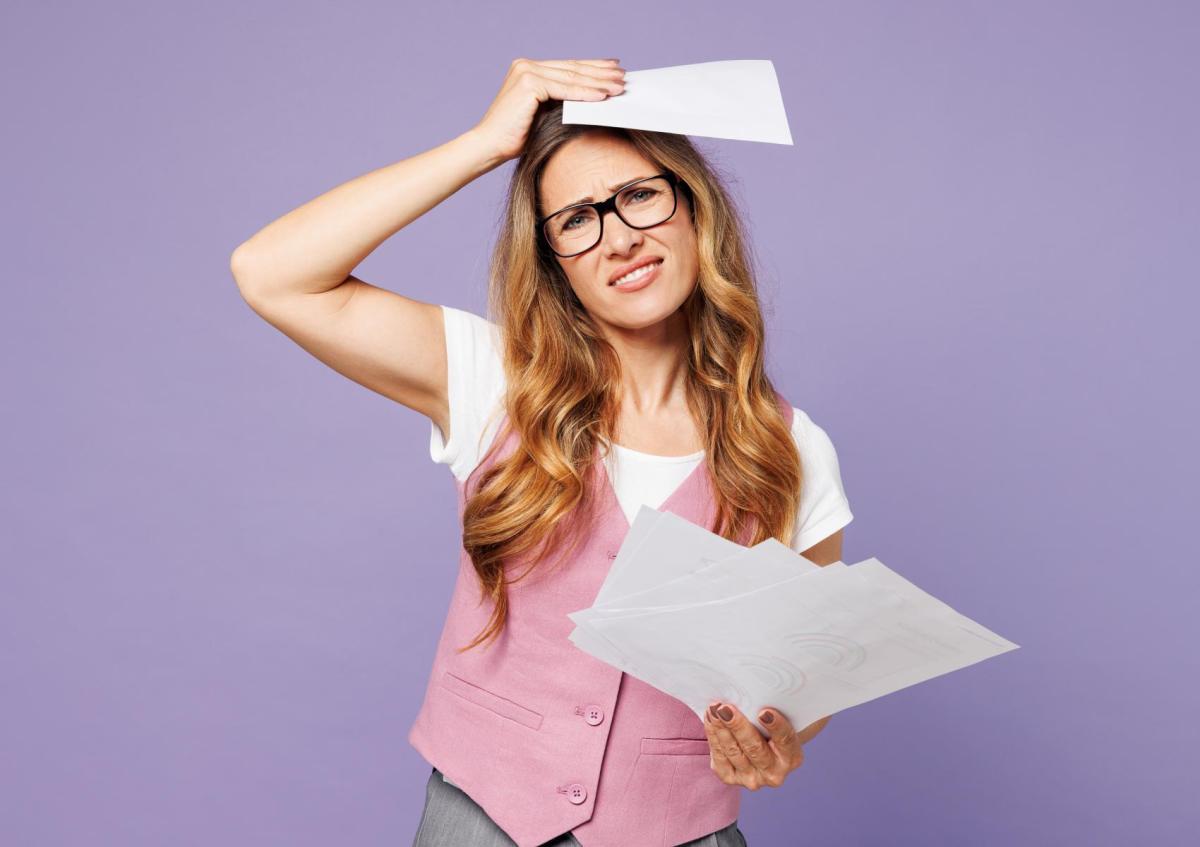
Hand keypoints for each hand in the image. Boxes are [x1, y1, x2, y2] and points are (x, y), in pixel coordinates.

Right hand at [471, 58, 626, 163]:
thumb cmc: (515, 138)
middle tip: (623, 77)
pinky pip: (565, 88)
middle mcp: (526, 65)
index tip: (613, 70)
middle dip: (600, 73)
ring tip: (619, 87)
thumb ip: (561, 102)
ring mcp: (526, 71)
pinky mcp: (528, 83)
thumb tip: (593, 99)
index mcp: (528, 69)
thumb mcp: (543, 114)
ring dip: (598, 83)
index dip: (593, 68)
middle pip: (572, 69)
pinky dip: (585, 93)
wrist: (489, 148)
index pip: (567, 67)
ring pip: (572, 78)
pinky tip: (602, 96)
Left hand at [702, 701, 818, 789]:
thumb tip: (756, 686)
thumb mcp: (779, 717)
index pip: (786, 740)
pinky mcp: (731, 778)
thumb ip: (773, 708)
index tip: (764, 712)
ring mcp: (752, 779)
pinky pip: (719, 757)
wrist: (760, 746)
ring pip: (734, 752)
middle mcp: (774, 774)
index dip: (776, 726)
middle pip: (755, 748)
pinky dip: (713, 735)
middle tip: (726, 707)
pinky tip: (710, 718)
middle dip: (738, 726)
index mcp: (792, 758)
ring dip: (721, 728)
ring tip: (714, 709)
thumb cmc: (770, 725)